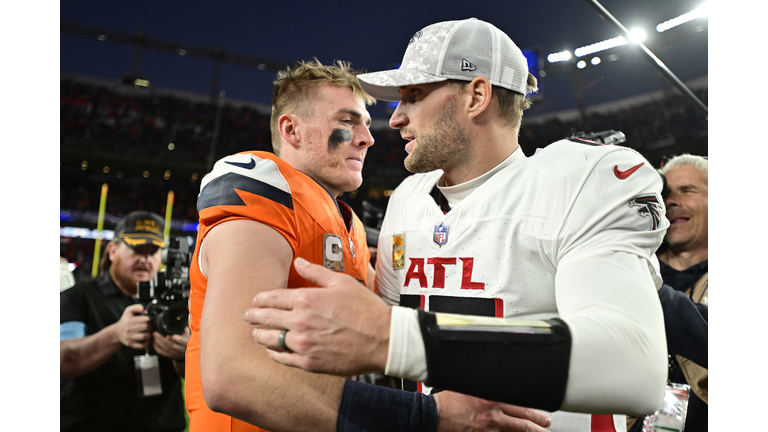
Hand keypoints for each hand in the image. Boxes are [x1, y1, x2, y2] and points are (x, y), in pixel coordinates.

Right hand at [114, 303, 151, 348]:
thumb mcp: (129, 311)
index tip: (149, 321)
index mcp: (129, 320)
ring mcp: (129, 337)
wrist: (117, 332)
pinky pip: (141, 345)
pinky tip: (147, 339)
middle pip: (146, 327)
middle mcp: (128, 329)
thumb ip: (137, 307)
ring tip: (150, 332)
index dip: (150, 320)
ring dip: (150, 334)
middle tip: (151, 327)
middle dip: (151, 327)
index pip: (145, 319)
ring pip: (145, 336)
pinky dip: (147, 343)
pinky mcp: (130, 344)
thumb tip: (145, 311)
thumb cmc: (125, 321)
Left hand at [152, 326, 189, 360]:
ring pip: (164, 348)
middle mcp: (180, 349)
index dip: (174, 338)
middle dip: (161, 338)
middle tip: (155, 333)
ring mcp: (174, 353)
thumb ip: (182, 328)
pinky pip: (161, 352)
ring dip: (157, 342)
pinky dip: (156, 347)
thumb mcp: (187, 333)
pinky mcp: (169, 356)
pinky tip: (154, 342)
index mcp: (185, 342)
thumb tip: (177, 322)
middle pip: (169, 344)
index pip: (180, 340)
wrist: (185, 352)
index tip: (168, 334)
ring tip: (153, 336)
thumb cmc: (186, 341)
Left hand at [243, 257, 390, 375]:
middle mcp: (300, 322)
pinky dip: (273, 353)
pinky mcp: (309, 362)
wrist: (383, 339)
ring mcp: (303, 344)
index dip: (260, 299)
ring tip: (256, 333)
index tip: (256, 300)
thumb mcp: (342, 282)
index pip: (272, 298)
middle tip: (248, 316)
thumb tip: (298, 262)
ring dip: (259, 335)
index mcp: (306, 299)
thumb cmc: (366, 309)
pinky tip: (272, 349)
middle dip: (254, 316)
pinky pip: (282, 358)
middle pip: (266, 318)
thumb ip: (316, 273)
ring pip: (269, 340)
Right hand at [434, 391, 551, 431]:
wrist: (434, 414)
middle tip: (547, 424)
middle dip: (539, 423)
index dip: (534, 408)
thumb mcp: (468, 384)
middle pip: (524, 420)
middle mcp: (494, 414)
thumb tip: (491, 378)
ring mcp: (489, 429)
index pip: (520, 403)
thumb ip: (483, 383)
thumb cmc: (447, 399)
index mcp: (492, 397)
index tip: (541, 409)